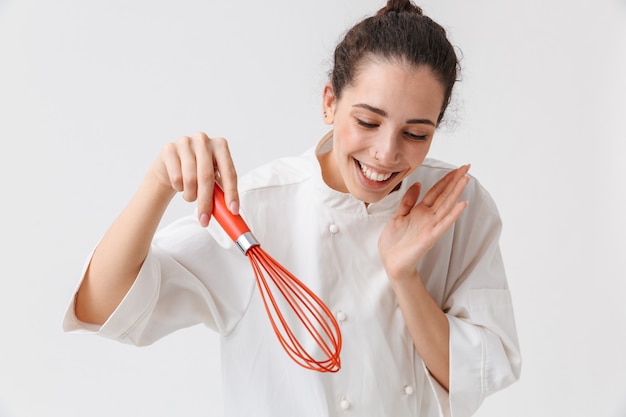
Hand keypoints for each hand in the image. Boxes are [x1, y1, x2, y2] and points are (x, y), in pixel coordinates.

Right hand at [150, 132, 238, 226]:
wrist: (171, 165)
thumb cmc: (197, 172)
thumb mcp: (213, 178)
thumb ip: (222, 191)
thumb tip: (230, 212)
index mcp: (220, 146)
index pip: (229, 172)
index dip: (231, 193)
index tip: (232, 210)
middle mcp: (203, 140)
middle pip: (206, 176)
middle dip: (206, 202)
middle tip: (205, 219)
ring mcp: (185, 142)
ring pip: (190, 179)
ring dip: (191, 195)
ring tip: (191, 196)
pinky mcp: (168, 149)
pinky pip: (176, 177)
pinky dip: (179, 188)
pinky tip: (180, 184)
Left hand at [378, 165, 469, 280]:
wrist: (391, 262)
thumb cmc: (394, 242)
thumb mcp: (398, 215)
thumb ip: (408, 200)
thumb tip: (417, 183)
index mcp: (420, 211)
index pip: (436, 191)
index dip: (446, 179)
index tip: (456, 168)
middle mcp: (428, 217)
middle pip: (444, 195)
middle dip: (455, 180)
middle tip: (467, 167)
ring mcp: (431, 226)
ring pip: (446, 206)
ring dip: (456, 192)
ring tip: (466, 179)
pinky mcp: (430, 237)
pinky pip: (443, 224)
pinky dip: (453, 214)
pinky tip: (462, 204)